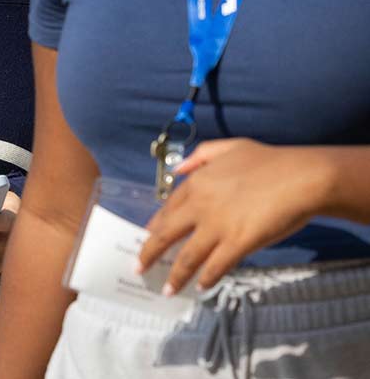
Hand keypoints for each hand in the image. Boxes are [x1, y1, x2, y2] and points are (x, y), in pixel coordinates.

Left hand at [138, 139, 329, 293]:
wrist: (299, 177)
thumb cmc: (268, 161)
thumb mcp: (229, 147)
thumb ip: (201, 155)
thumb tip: (179, 168)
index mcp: (197, 182)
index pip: (168, 208)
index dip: (156, 225)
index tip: (147, 237)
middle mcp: (201, 205)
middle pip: (167, 234)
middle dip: (150, 253)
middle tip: (139, 269)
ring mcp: (218, 226)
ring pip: (187, 257)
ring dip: (175, 276)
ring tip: (167, 290)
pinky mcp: (237, 243)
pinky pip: (215, 266)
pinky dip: (206, 278)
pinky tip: (201, 287)